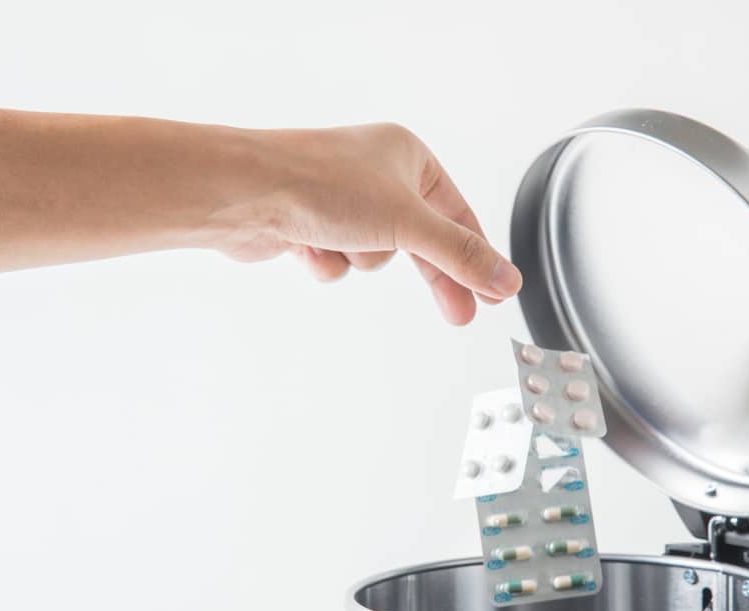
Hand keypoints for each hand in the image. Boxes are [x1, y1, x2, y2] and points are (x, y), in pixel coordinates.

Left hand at [209, 123, 522, 324]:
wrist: (241, 191)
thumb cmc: (321, 184)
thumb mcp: (409, 223)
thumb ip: (460, 255)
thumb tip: (507, 279)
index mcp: (407, 156)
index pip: (458, 214)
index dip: (478, 257)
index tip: (497, 293)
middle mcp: (376, 174)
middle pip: (421, 240)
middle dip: (434, 277)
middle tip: (462, 315)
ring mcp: (342, 200)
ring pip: (374, 254)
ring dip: (359, 257)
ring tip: (338, 240)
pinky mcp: (312, 223)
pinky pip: (339, 261)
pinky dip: (326, 260)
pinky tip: (308, 245)